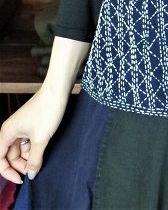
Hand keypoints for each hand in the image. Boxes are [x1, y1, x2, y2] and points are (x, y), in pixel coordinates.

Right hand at [0, 36, 89, 182]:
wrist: (58, 91)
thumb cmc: (47, 111)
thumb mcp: (41, 139)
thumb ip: (34, 159)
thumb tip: (30, 174)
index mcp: (6, 133)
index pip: (0, 160)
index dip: (8, 172)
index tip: (21, 180)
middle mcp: (11, 130)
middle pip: (10, 156)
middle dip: (20, 165)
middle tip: (34, 171)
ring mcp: (21, 127)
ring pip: (20, 150)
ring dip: (28, 158)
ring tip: (40, 162)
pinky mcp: (30, 125)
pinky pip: (27, 142)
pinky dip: (34, 149)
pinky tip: (42, 153)